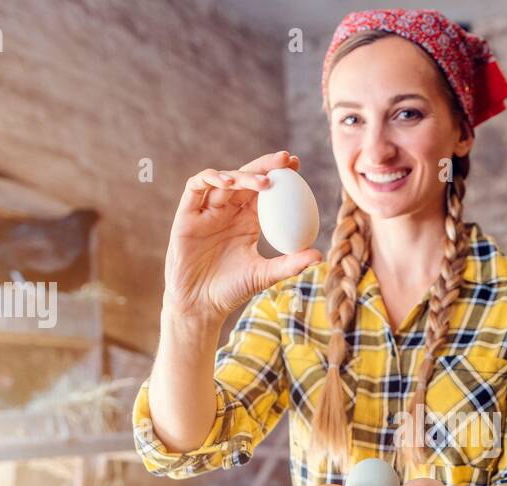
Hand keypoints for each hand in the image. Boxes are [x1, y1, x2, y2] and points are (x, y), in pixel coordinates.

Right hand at [163, 150, 322, 327]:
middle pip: (247, 178)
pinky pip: (196, 188)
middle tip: (285, 159)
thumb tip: (320, 255)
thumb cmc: (232, 290)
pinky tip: (227, 182)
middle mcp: (228, 211)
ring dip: (242, 175)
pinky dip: (210, 179)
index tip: (298, 165)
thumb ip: (290, 264)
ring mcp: (207, 211)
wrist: (200, 304)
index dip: (280, 174)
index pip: (265, 191)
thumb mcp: (264, 275)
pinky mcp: (187, 215)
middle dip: (266, 165)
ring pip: (224, 180)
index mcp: (248, 221)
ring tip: (263, 180)